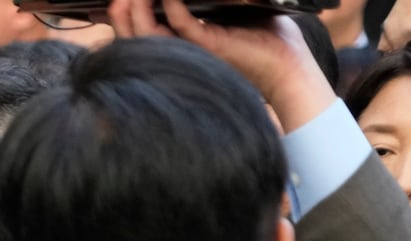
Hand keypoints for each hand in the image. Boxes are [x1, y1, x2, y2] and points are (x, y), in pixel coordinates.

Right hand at [106, 0, 334, 129]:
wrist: (288, 64)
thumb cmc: (265, 37)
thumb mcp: (231, 10)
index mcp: (182, 44)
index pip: (143, 32)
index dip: (127, 18)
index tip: (123, 0)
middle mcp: (182, 50)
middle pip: (136, 37)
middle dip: (122, 16)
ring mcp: (193, 49)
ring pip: (149, 36)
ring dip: (137, 14)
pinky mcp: (209, 46)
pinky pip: (181, 24)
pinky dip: (172, 6)